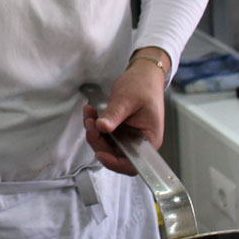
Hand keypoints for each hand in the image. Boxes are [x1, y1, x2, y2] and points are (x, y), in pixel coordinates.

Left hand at [83, 53, 167, 175]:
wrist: (144, 74)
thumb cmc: (143, 85)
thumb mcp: (127, 99)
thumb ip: (114, 115)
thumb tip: (101, 127)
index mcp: (149, 140)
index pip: (132, 164)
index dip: (115, 163)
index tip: (100, 153)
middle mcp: (139, 143)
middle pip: (115, 155)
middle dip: (98, 141)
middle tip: (90, 123)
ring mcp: (129, 138)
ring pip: (107, 146)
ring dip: (94, 132)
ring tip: (89, 113)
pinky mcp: (120, 132)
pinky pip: (105, 136)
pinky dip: (96, 126)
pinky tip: (91, 113)